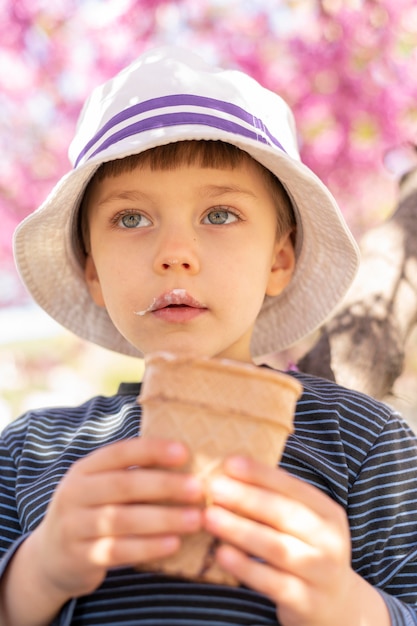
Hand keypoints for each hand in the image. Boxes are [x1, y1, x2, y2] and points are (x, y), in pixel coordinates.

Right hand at [22, 438, 203, 601]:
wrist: (51, 557)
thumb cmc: (93, 512)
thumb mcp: (100, 486)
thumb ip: (132, 474)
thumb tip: (186, 461)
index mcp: (85, 469)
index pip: (120, 452)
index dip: (152, 450)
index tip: (184, 452)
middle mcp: (75, 493)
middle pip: (124, 485)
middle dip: (164, 485)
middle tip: (198, 488)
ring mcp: (74, 526)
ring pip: (123, 519)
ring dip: (163, 518)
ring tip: (195, 519)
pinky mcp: (80, 557)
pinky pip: (118, 551)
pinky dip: (148, 547)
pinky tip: (173, 544)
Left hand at [204, 457, 388, 625]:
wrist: (336, 606)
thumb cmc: (306, 551)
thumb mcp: (303, 524)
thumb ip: (274, 499)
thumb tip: (230, 471)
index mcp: (327, 512)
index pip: (293, 487)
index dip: (261, 474)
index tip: (230, 463)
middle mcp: (330, 540)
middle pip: (285, 514)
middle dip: (247, 498)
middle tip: (214, 487)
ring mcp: (321, 572)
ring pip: (277, 547)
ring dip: (240, 530)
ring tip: (210, 517)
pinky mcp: (307, 602)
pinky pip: (272, 582)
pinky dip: (245, 567)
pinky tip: (221, 554)